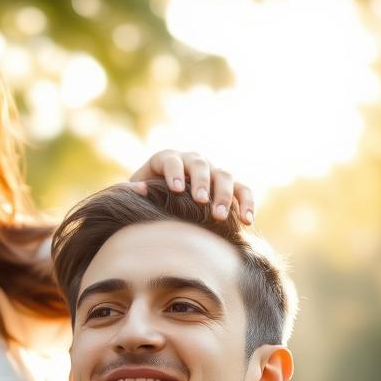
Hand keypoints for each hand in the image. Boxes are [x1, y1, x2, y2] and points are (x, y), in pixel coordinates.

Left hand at [127, 150, 254, 225]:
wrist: (163, 203)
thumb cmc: (146, 198)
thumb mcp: (136, 193)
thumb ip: (133, 190)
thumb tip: (136, 189)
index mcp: (167, 159)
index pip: (172, 160)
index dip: (174, 172)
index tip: (176, 189)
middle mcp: (192, 161)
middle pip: (200, 165)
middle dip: (202, 182)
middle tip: (201, 201)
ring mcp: (212, 172)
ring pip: (224, 176)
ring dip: (224, 195)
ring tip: (220, 216)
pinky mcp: (228, 187)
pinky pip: (243, 190)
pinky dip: (247, 203)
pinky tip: (247, 221)